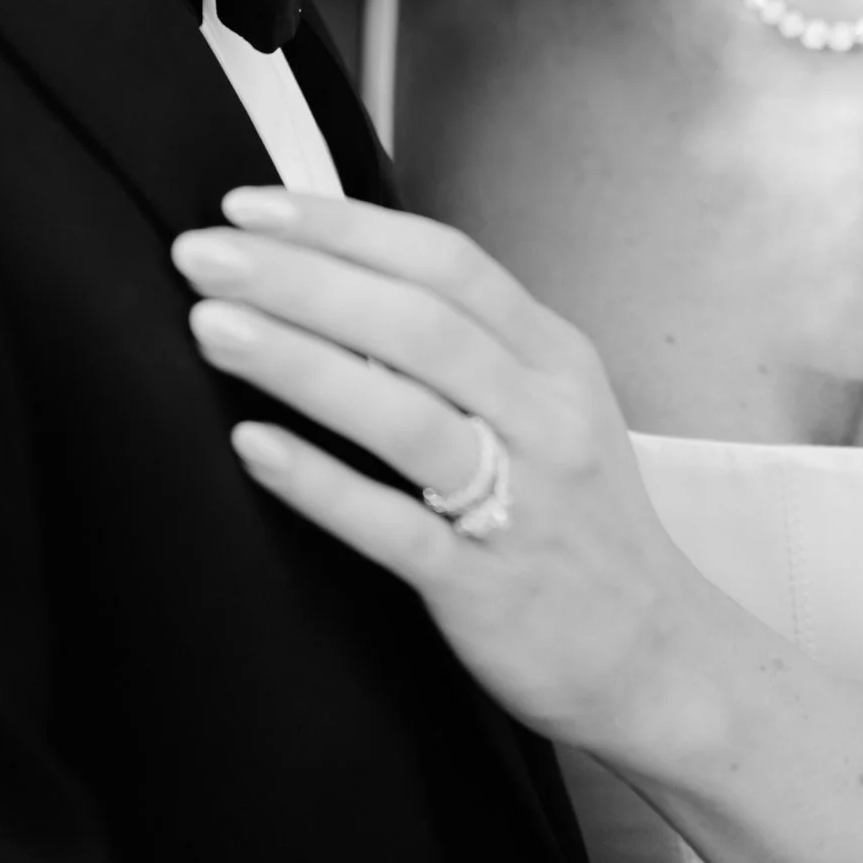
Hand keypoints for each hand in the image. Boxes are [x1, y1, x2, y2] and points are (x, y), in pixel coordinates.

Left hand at [170, 190, 698, 754]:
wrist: (659, 657)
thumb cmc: (579, 524)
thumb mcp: (551, 410)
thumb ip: (470, 351)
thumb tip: (341, 287)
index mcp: (556, 358)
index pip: (446, 263)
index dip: (346, 227)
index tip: (254, 205)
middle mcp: (544, 415)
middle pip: (417, 323)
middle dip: (302, 277)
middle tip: (202, 254)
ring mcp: (521, 501)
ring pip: (405, 411)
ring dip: (300, 361)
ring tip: (211, 326)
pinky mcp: (487, 586)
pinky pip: (395, 527)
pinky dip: (322, 484)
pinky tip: (254, 450)